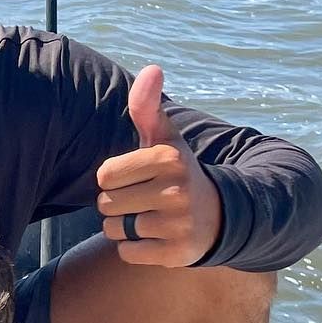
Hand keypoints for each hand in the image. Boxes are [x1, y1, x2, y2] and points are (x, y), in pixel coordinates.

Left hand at [95, 64, 222, 265]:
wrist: (218, 215)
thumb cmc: (175, 172)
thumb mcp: (164, 139)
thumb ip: (148, 108)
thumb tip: (151, 69)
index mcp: (167, 158)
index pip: (103, 176)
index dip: (113, 180)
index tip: (137, 177)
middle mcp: (175, 190)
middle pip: (105, 204)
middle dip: (116, 204)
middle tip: (144, 200)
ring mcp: (178, 223)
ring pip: (114, 230)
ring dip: (123, 228)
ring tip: (151, 217)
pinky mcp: (176, 253)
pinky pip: (126, 253)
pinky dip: (134, 249)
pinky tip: (157, 237)